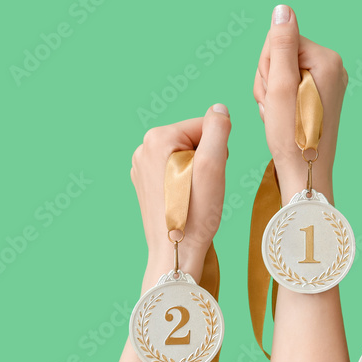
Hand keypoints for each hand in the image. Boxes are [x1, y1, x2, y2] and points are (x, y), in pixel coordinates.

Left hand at [130, 105, 230, 284]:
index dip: (218, 149)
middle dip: (207, 159)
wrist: (176, 252)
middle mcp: (143, 148)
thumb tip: (219, 109)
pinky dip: (186, 183)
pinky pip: (175, 171)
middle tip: (205, 187)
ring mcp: (141, 167)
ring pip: (186, 156)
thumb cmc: (196, 213)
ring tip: (196, 196)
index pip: (205, 126)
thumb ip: (218, 130)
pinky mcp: (145, 184)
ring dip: (198, 172)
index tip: (212, 174)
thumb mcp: (213, 165)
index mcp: (158, 138)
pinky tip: (186, 201)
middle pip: (194, 140)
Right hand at [253, 4, 347, 200]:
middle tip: (275, 108)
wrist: (304, 172)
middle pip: (280, 54)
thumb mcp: (280, 85)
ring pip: (281, 71)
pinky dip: (280, 101)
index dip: (267, 66)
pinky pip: (290, 86)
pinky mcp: (322, 95)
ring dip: (271, 93)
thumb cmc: (291, 134)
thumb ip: (280, 44)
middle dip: (269, 80)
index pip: (279, 39)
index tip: (275, 94)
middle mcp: (333, 66)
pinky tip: (283, 119)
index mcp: (327, 59)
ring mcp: (329, 82)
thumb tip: (283, 9)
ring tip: (278, 116)